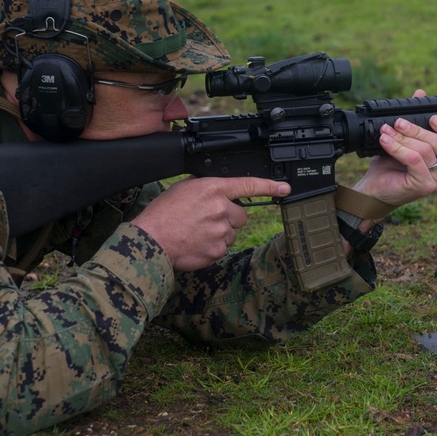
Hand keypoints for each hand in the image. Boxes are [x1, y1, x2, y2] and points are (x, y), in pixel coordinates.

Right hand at [132, 176, 290, 271]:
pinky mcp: (218, 251)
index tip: (285, 188)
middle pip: (241, 215)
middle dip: (229, 218)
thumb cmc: (163, 214)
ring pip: (231, 233)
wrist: (152, 240)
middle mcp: (221, 208)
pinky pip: (222, 248)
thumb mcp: (183, 189)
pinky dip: (212, 248)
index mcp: (212, 189)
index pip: (248, 185)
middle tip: (207, 221)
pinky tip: (196, 244)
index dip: (269, 186)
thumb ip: (206, 187)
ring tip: (197, 233)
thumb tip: (218, 191)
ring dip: (220, 233)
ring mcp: (221, 231)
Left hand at [351, 90, 436, 210]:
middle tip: (398, 122)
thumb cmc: (390, 165)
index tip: (432, 117)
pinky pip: (414, 159)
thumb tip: (421, 93)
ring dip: (403, 137)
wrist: (373, 189)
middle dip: (417, 129)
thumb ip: (415, 118)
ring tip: (386, 131)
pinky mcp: (424, 186)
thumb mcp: (404, 139)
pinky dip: (397, 147)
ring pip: (425, 149)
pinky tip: (384, 140)